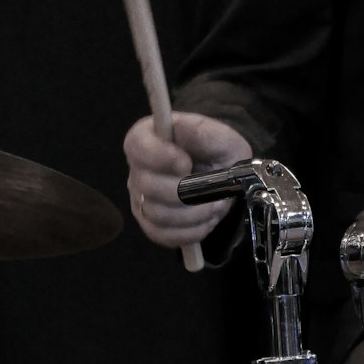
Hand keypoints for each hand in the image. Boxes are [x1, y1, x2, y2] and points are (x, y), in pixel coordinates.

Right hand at [123, 112, 252, 247]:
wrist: (226, 176)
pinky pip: (163, 236)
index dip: (160, 156)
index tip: (186, 162)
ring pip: (156, 214)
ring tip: (216, 204)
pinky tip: (207, 219)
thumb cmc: (217, 150)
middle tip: (212, 189)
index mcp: (147, 139)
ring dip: (193, 213)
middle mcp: (137, 171)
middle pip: (146, 186)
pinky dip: (191, 231)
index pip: (136, 146)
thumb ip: (201, 130)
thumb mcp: (219, 135)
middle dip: (185, 191)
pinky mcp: (151, 225)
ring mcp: (142, 200)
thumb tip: (180, 127)